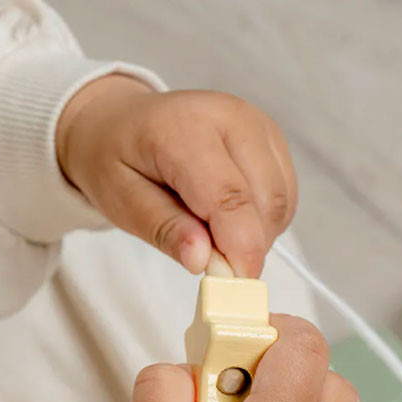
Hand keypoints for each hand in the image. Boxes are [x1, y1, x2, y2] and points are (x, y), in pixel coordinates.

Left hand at [56, 75, 296, 277]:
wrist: (122, 121)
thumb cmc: (117, 159)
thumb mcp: (120, 201)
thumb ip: (164, 230)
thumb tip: (203, 260)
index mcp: (185, 128)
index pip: (229, 197)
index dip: (240, 248)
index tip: (235, 283)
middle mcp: (231, 118)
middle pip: (265, 201)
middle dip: (247, 245)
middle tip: (212, 262)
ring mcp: (258, 125)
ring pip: (281, 201)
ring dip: (258, 233)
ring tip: (214, 231)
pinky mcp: (272, 138)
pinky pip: (284, 195)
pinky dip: (264, 219)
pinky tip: (231, 215)